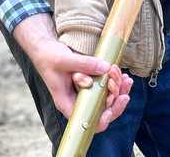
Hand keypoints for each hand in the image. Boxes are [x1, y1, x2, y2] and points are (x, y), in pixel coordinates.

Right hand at [12, 14, 132, 131]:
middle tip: (121, 82)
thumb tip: (105, 69)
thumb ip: (84, 64)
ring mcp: (84, 94)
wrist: (44, 48)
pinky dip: (117, 84)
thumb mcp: (64, 60)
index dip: (102, 118)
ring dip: (119, 91)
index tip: (111, 106)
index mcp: (67, 103)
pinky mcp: (90, 85)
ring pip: (107, 101)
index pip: (87, 121)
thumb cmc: (49, 57)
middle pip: (101, 112)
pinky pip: (107, 90)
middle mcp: (77, 102)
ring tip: (124, 77)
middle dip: (116, 99)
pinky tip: (124, 76)